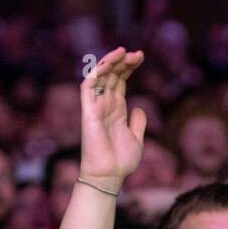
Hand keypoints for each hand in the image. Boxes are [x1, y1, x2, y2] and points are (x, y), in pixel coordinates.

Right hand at [79, 47, 147, 187]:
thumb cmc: (121, 162)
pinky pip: (88, 86)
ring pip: (99, 76)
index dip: (128, 67)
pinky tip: (110, 62)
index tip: (140, 57)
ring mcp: (96, 107)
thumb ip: (138, 123)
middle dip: (123, 61)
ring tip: (124, 52)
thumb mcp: (137, 139)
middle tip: (137, 54)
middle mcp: (105, 105)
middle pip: (111, 75)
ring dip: (110, 61)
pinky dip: (97, 71)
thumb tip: (139, 107)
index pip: (119, 81)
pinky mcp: (88, 111)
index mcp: (116, 110)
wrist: (109, 176)